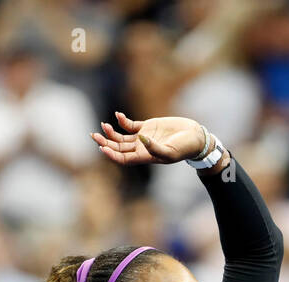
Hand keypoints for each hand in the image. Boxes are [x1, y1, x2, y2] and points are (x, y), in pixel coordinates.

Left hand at [91, 112, 206, 165]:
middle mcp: (141, 148)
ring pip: (121, 137)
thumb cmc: (184, 147)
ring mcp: (143, 137)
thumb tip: (141, 139)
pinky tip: (117, 115)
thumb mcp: (170, 151)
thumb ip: (155, 148)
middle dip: (105, 143)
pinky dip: (122, 120)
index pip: (123, 159)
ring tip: (103, 125)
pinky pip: (130, 125)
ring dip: (111, 132)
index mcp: (144, 157)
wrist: (194, 136)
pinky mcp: (147, 126)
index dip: (111, 155)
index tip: (102, 148)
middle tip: (94, 136)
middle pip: (118, 148)